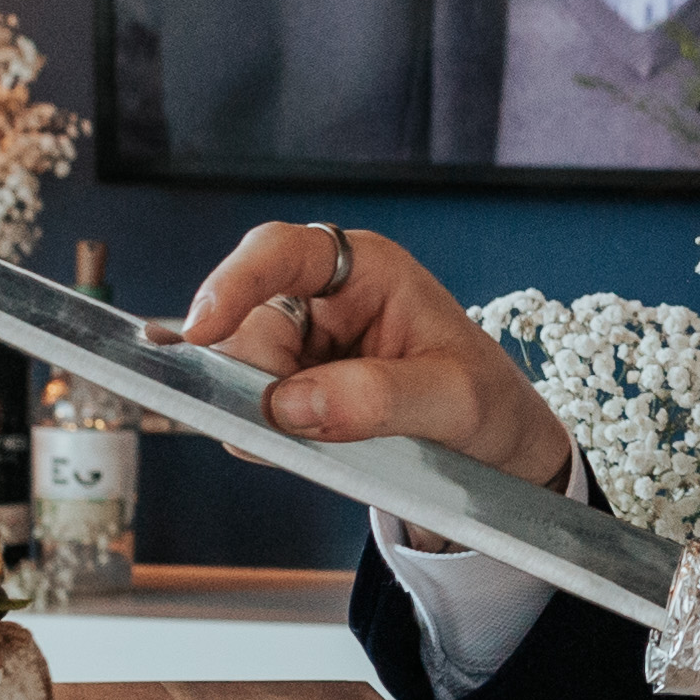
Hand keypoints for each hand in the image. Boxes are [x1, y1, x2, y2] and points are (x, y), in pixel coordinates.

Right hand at [174, 222, 571, 487]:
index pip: (281, 252)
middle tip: (310, 425)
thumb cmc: (486, 402)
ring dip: (270, 416)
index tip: (203, 330)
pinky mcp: (290, 387)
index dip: (234, 282)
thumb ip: (377, 399)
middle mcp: (323, 297)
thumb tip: (286, 406)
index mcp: (367, 269)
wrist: (496, 448)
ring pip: (239, 374)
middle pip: (247, 325)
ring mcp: (302, 344)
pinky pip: (248, 409)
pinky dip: (269, 436)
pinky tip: (312, 447)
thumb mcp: (454, 400)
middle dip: (263, 381)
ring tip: (341, 439)